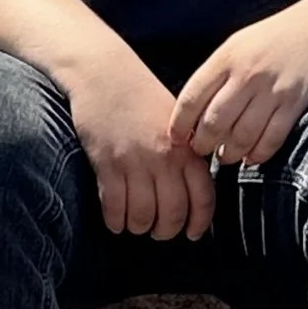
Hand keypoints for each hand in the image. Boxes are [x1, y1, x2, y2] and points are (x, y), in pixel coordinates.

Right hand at [60, 39, 215, 241]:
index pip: (203, 196)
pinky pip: (114, 207)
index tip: (192, 234)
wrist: (104, 74)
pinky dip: (116, 220)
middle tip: (159, 231)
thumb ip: (187, 153)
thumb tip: (194, 190)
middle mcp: (165, 158)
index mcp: (187, 147)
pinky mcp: (107, 164)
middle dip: (166, 231)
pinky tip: (116, 220)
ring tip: (136, 224)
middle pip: (173, 213)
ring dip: (139, 227)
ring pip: (143, 216)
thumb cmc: (140, 96)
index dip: (199, 222)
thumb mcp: (176, 121)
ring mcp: (135, 162)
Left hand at [171, 7, 307, 169]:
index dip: (178, 125)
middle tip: (202, 150)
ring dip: (229, 154)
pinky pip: (271, 139)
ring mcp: (271, 90)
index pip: (191, 98)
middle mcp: (246, 74)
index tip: (176, 138)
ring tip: (225, 156)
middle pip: (214, 123)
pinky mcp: (294, 103)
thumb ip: (214, 76)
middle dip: (202, 145)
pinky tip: (251, 157)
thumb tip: (192, 116)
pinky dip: (258, 155)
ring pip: (241, 136)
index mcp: (225, 58)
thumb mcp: (234, 46)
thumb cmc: (270, 40)